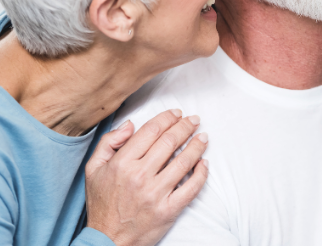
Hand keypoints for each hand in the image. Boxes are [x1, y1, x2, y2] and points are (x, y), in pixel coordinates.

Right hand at [85, 109, 208, 245]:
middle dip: (185, 126)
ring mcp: (155, 194)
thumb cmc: (102, 204)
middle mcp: (139, 176)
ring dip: (197, 146)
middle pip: (170, 142)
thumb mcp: (93, 169)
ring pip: (183, 162)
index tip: (177, 113)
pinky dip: (201, 174)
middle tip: (194, 120)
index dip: (167, 118)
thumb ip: (108, 142)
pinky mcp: (168, 210)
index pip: (151, 131)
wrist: (107, 241)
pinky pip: (191, 188)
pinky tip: (204, 163)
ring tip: (203, 136)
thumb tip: (130, 124)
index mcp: (122, 163)